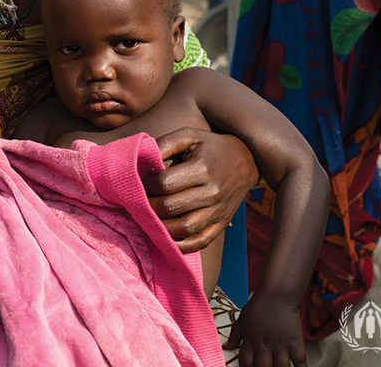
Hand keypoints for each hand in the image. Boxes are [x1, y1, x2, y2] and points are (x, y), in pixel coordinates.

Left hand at [143, 127, 257, 252]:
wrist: (247, 159)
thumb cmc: (210, 146)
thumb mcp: (188, 136)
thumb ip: (164, 144)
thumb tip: (141, 159)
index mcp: (203, 168)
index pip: (164, 184)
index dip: (144, 185)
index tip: (134, 183)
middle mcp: (213, 193)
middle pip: (170, 207)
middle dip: (146, 206)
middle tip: (134, 203)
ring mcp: (218, 211)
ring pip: (183, 229)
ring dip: (159, 228)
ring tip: (145, 219)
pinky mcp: (221, 224)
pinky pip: (199, 242)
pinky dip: (180, 245)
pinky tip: (165, 238)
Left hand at [226, 293, 306, 366]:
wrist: (277, 294)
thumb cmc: (258, 306)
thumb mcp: (242, 320)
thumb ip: (235, 336)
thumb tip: (226, 347)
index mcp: (250, 341)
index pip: (245, 363)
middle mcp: (265, 345)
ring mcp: (281, 345)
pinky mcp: (296, 343)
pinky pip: (301, 362)